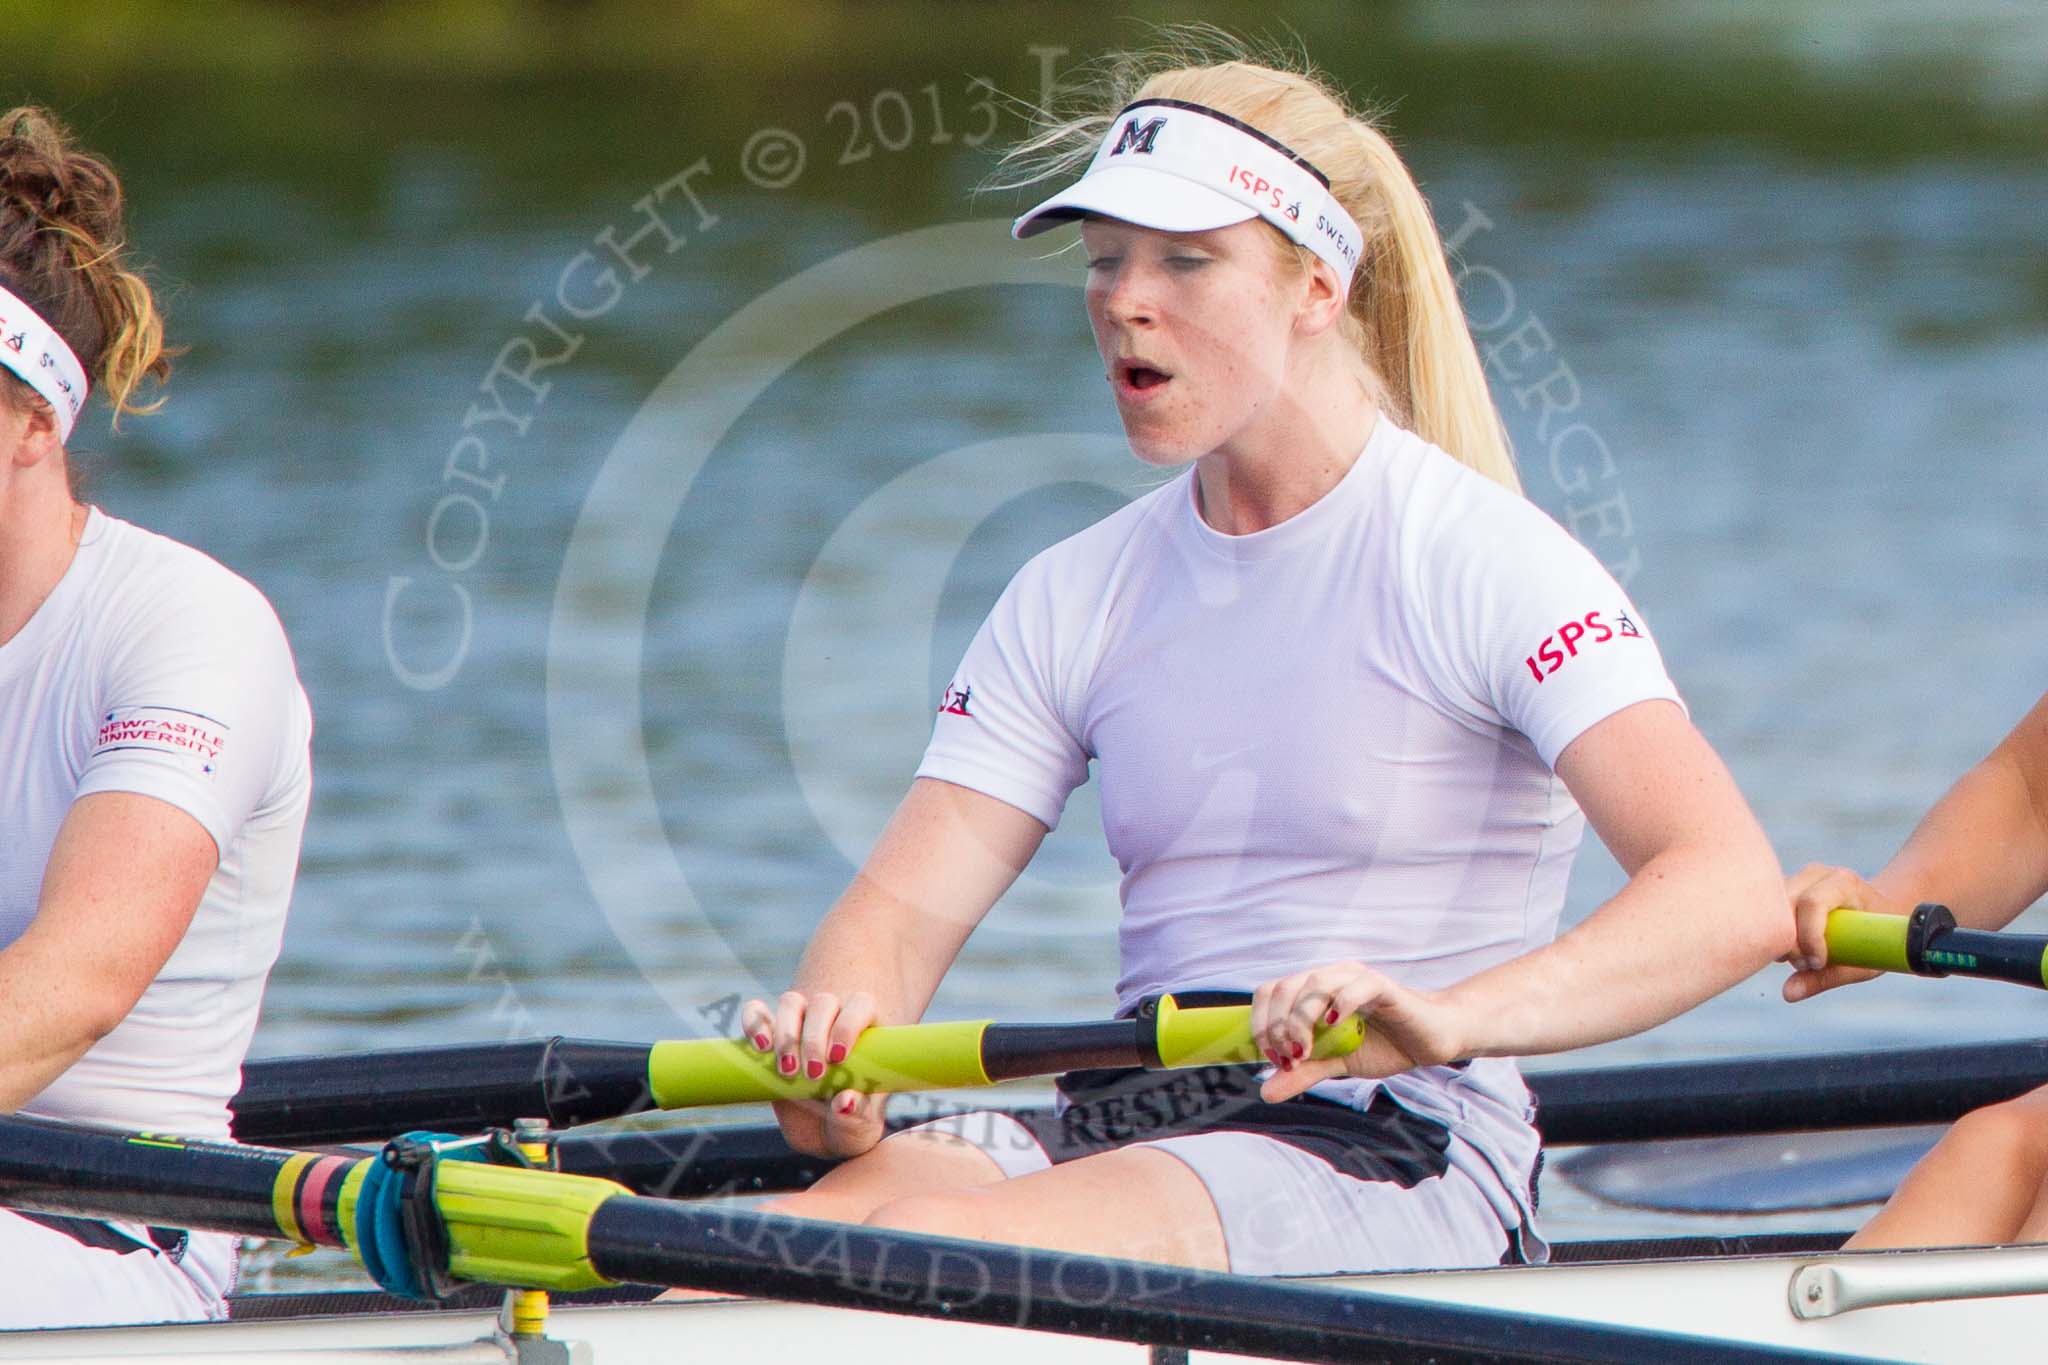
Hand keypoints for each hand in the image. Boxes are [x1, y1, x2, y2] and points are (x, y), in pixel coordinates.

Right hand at [741, 989, 886, 1156]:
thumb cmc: (851, 1123)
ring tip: (787, 1069)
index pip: (861, 1005)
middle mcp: (834, 1018)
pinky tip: (760, 1047)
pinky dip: (754, 1022)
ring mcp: (800, 1022)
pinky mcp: (770, 1034)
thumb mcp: (859, 1127)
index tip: (838, 1057)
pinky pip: (756, 1012)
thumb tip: (845, 1102)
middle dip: (815, 1038)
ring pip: (791, 1003)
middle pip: (823, 1003)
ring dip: (786, 1033)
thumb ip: (857, 1116)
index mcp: (866, 1031)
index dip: (848, 1024)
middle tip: (813, 1074)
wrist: (823, 1132)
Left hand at [1250, 961, 1465, 1102]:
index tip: (1272, 1059)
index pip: (1270, 992)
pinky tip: (1336, 1024)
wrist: (1431, 1042)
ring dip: (1300, 1019)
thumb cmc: (1385, 1045)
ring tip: (1305, 1050)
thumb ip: (1303, 1072)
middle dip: (1276, 1026)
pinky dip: (1341, 1003)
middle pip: (1284, 987)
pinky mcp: (1383, 986)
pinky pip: (1356, 986)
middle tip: (1288, 1058)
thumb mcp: (1336, 1064)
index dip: (1261, 1024)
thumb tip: (1266, 1092)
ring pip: (1314, 984)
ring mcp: (1355, 978)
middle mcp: (1330, 976)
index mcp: (1313, 991)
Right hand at [1782, 863, 1896, 1002]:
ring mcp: (1797, 879)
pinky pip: (1768, 911)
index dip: (1809, 936)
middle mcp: (1816, 874)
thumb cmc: (1877, 939)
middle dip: (1790, 941)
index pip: (1812, 903)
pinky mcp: (1784, 889)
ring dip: (1780, 938)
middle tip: (1805, 965)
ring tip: (1800, 958)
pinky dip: (1774, 934)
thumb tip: (1788, 994)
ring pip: (1771, 908)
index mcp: (1842, 882)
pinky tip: (1790, 949)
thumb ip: (1825, 978)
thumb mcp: (1860, 962)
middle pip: (1785, 904)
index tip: (1818, 963)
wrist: (1881, 912)